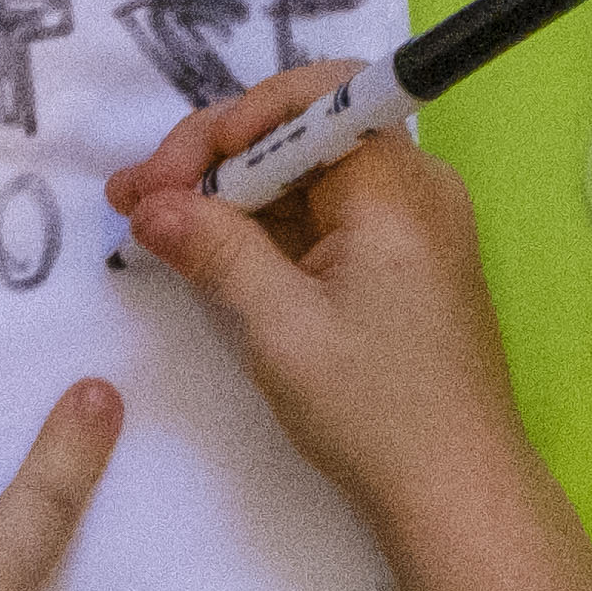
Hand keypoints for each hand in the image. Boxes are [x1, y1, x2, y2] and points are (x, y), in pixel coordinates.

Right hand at [111, 67, 536, 530]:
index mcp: (397, 188)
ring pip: (307, 179)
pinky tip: (207, 248)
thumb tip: (152, 204)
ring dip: (231, 196)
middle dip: (215, 159)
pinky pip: (324, 219)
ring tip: (150, 223)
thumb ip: (216, 250)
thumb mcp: (281, 327)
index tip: (172, 171)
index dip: (231, 121)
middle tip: (134, 197)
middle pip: (304, 133)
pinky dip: (265, 229)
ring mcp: (411, 228)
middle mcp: (414, 190)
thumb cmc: (378, 410)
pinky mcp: (400, 266)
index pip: (313, 98)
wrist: (457, 492)